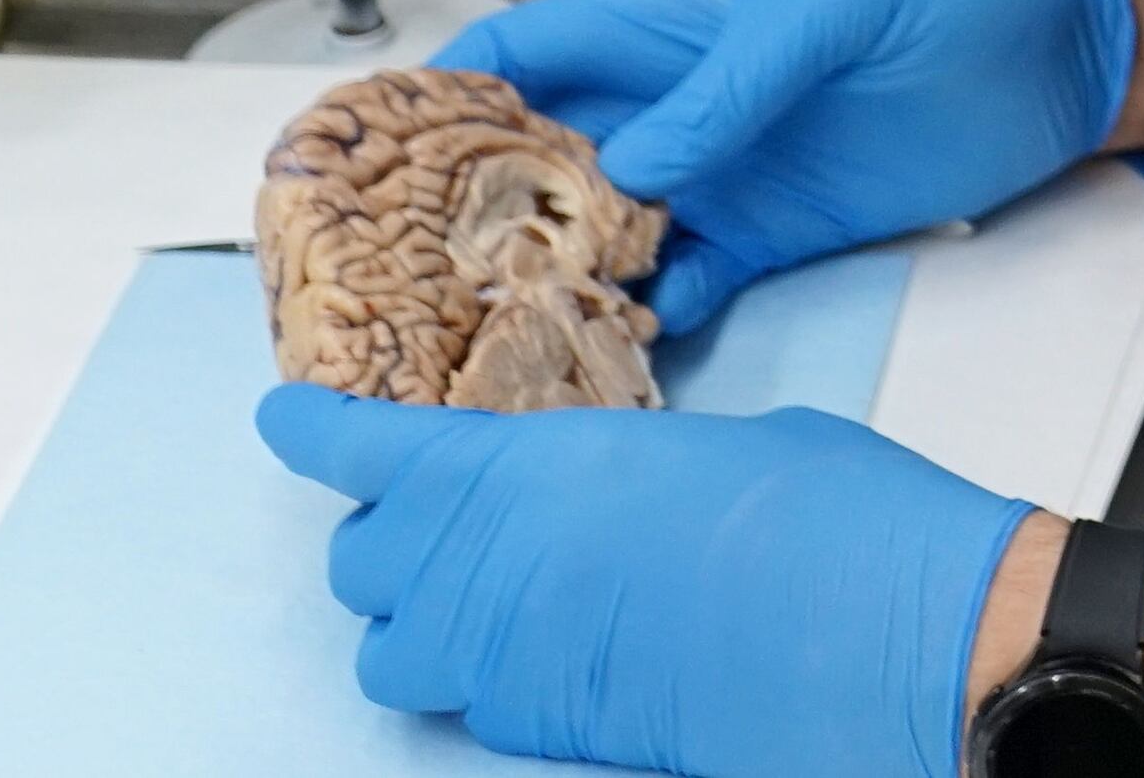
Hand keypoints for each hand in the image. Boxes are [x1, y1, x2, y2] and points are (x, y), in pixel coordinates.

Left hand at [258, 386, 1026, 777]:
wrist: (860, 632)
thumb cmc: (816, 512)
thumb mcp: (712, 447)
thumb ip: (621, 469)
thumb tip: (616, 494)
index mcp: (522, 463)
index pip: (369, 449)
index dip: (313, 433)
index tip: (283, 417)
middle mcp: (481, 563)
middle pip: (363, 562)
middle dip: (392, 543)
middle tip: (450, 527)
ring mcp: (500, 657)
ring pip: (389, 654)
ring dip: (418, 627)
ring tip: (486, 608)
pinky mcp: (537, 726)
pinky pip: (465, 705)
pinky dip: (485, 682)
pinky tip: (557, 655)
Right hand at [438, 0, 1133, 326]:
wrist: (1056, 47)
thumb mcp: (823, 5)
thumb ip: (727, 83)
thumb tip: (639, 164)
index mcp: (660, 22)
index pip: (522, 57)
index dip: (441, 104)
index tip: (368, 165)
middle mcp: (671, 102)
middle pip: (540, 163)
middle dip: (473, 221)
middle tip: (411, 288)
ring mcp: (716, 172)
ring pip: (602, 235)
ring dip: (554, 284)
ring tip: (491, 343)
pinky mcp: (771, 231)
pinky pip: (685, 283)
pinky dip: (648, 319)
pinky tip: (615, 354)